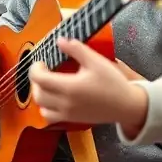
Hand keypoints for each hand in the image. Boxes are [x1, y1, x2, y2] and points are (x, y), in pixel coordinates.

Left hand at [30, 38, 146, 127]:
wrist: (126, 105)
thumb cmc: (112, 82)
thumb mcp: (96, 61)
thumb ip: (76, 49)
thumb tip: (59, 40)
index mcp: (70, 87)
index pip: (39, 79)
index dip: (35, 68)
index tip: (41, 61)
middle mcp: (65, 103)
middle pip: (37, 94)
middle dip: (36, 81)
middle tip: (44, 70)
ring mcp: (68, 114)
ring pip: (41, 107)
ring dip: (39, 94)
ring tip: (48, 83)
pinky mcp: (72, 120)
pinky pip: (50, 117)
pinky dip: (46, 107)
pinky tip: (54, 97)